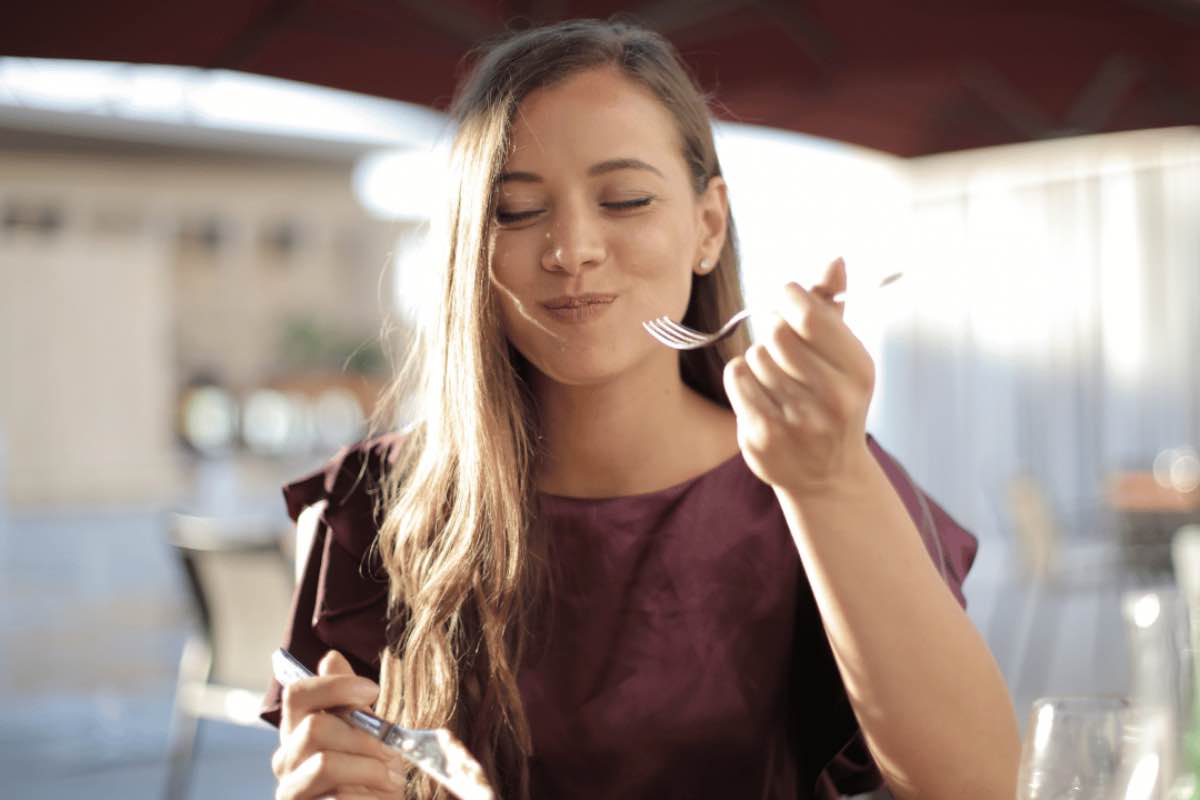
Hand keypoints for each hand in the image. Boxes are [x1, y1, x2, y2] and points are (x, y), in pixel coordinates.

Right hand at [272, 650, 401, 799]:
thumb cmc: (372, 774)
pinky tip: (378, 797)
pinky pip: (337, 799)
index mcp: (298, 731)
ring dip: (369, 768)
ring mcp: (290, 791)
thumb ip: (349, 701)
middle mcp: (286, 759)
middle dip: (363, 736)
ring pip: (325, 763)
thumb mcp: (368, 732)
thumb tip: (331, 657)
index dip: (335, 686)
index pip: (297, 694)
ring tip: (389, 778)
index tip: (373, 690)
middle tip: (391, 751)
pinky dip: (366, 796)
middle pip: (315, 727)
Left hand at [723, 257, 875, 495]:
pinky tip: (760, 393)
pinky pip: (737, 377)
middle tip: (779, 340)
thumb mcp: (844, 356)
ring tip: (777, 378)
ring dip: (759, 358)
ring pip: (755, 355)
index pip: (809, 315)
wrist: (827, 476)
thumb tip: (834, 259)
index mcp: (858, 370)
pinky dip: (742, 377)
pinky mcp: (763, 436)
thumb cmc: (833, 400)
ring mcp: (797, 421)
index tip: (787, 299)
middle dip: (772, 328)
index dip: (789, 297)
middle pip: (776, 332)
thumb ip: (833, 307)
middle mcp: (833, 398)